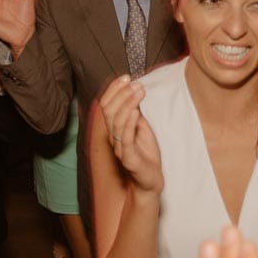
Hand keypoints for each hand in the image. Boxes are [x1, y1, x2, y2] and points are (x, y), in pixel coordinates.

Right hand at [99, 75, 163, 193]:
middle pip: (108, 111)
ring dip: (128, 104)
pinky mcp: (128, 158)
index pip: (107, 105)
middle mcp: (113, 137)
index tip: (126, 76)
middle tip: (135, 83)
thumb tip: (137, 91)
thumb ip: (136, 113)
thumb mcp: (142, 128)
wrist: (150, 181)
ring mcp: (120, 148)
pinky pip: (125, 138)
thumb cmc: (146, 154)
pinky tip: (136, 112)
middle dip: (121, 94)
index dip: (114, 89)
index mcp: (114, 129)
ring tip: (139, 92)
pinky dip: (130, 123)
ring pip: (116, 122)